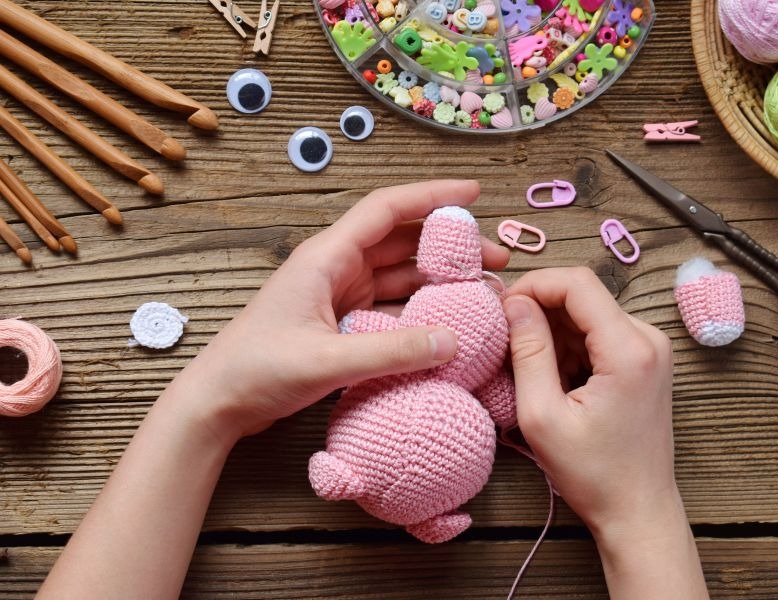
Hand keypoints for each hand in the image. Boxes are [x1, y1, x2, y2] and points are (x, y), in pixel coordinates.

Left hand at [175, 180, 509, 443]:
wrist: (218, 402)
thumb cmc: (257, 371)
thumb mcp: (327, 361)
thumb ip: (393, 352)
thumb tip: (455, 341)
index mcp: (326, 257)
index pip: (386, 210)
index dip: (431, 196)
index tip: (473, 194)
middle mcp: (335, 268)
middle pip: (401, 241)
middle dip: (448, 245)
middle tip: (494, 260)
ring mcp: (338, 294)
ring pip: (398, 274)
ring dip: (436, 279)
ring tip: (480, 291)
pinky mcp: (339, 321)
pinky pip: (388, 305)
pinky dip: (417, 309)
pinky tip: (445, 320)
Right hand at [502, 267, 676, 535]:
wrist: (638, 510)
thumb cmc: (592, 473)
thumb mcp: (543, 415)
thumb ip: (528, 352)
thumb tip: (514, 304)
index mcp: (629, 349)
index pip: (577, 283)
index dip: (533, 284)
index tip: (501, 308)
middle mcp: (649, 338)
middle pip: (583, 295)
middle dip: (539, 309)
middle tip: (506, 340)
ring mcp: (650, 348)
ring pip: (587, 313)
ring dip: (552, 330)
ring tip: (530, 369)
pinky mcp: (644, 360)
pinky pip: (598, 332)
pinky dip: (568, 345)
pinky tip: (554, 378)